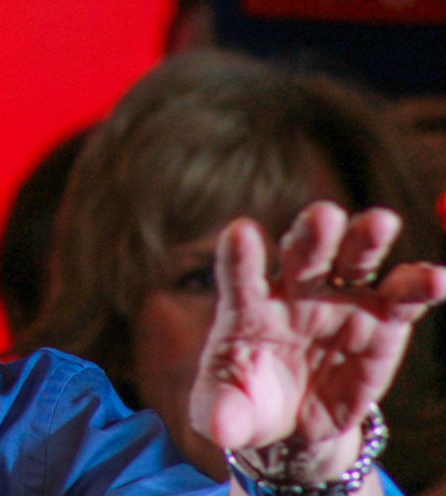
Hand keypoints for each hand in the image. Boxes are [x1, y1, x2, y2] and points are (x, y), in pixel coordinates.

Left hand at [190, 201, 445, 484]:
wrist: (295, 419)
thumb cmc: (249, 402)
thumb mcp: (227, 412)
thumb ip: (222, 413)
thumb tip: (222, 430)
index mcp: (247, 306)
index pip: (240, 274)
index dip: (240, 255)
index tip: (240, 232)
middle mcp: (294, 292)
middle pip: (303, 252)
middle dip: (313, 233)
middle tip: (323, 215)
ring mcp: (340, 300)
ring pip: (354, 260)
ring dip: (366, 239)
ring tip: (380, 221)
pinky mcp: (382, 321)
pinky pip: (403, 298)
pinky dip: (421, 284)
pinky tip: (437, 277)